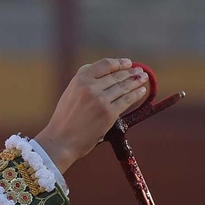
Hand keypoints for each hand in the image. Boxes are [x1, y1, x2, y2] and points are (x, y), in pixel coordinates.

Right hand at [33, 57, 148, 174]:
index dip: (119, 63)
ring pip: (124, 87)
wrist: (61, 141)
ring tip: (143, 79)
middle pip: (116, 76)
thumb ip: (85, 83)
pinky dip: (136, 95)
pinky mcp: (109, 113)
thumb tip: (108, 76)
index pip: (105, 65)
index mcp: (80, 79)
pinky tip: (142, 91)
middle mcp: (90, 86)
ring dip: (136, 82)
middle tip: (140, 72)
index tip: (128, 63)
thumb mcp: (70, 93)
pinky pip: (127, 100)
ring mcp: (100, 100)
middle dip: (131, 73)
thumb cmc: (65, 120)